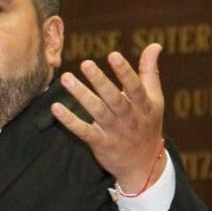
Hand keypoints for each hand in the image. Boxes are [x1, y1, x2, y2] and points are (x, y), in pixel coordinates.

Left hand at [50, 43, 165, 191]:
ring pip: (97, 112)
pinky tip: (56, 108)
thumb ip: (150, 72)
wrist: (144, 165)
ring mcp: (115, 132)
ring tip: (66, 79)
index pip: (135, 87)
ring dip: (81, 95)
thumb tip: (155, 45)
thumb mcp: (154, 99)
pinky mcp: (101, 144)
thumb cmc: (147, 124)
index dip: (125, 72)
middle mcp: (129, 118)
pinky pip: (84, 132)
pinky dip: (70, 121)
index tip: (113, 55)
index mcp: (143, 105)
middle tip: (85, 63)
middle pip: (114, 98)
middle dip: (100, 81)